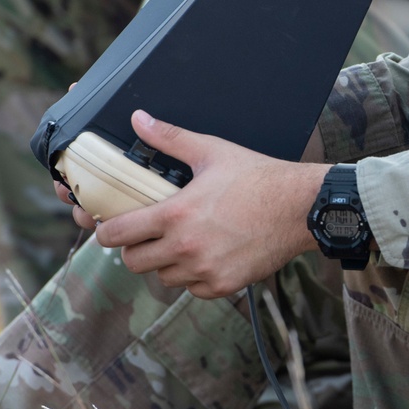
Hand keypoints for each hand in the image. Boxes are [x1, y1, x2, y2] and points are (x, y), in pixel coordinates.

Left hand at [79, 110, 325, 297]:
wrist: (301, 208)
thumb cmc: (259, 178)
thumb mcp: (212, 152)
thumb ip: (170, 139)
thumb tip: (140, 119)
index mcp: (176, 215)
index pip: (117, 235)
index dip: (107, 231)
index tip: (111, 226)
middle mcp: (186, 248)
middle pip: (133, 263)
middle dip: (135, 248)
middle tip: (147, 235)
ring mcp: (205, 270)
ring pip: (163, 277)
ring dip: (165, 263)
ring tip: (180, 243)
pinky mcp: (224, 285)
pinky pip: (192, 289)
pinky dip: (193, 276)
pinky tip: (205, 256)